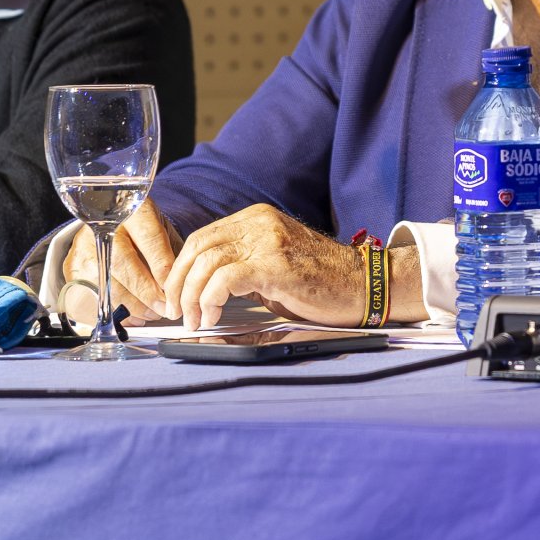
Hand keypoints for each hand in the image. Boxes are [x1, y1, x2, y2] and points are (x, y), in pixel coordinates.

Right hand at [59, 200, 183, 326]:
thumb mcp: (160, 227)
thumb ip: (172, 252)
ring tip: (150, 313)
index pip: (149, 239)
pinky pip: (91, 295)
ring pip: (105, 282)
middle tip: (163, 309)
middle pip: (123, 263)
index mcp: (132, 210)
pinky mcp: (72, 265)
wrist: (103, 217)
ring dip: (131, 305)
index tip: (172, 289)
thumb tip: (181, 284)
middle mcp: (104, 225)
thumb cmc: (139, 227)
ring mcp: (84, 246)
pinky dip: (112, 309)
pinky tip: (129, 314)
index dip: (161, 268)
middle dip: (146, 292)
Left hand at [166, 203, 422, 329]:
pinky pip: (225, 279)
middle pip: (198, 248)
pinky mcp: (275, 265)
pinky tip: (214, 316)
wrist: (363, 285)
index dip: (181, 269)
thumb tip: (202, 290)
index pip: (202, 237)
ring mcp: (268, 242)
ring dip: (192, 296)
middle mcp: (259, 223)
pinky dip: (210, 299)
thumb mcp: (274, 266)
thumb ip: (242, 267)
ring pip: (206, 263)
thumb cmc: (321, 283)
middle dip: (179, 284)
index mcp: (256, 219)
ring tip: (196, 321)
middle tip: (178, 313)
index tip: (175, 297)